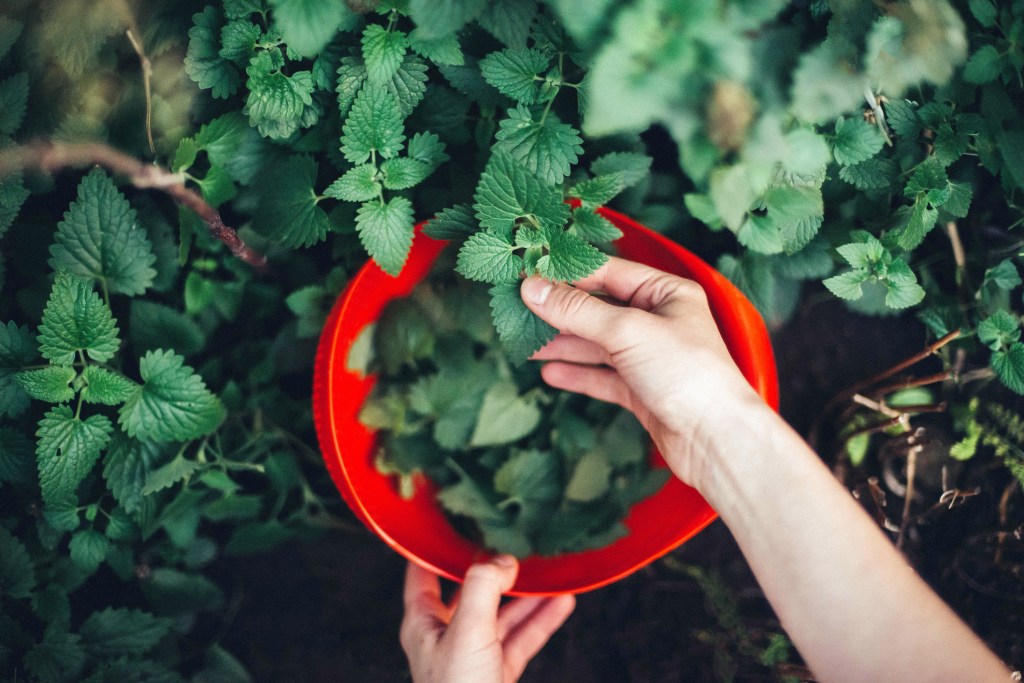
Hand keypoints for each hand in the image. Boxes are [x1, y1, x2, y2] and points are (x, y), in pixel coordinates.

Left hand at [400, 555, 575, 682]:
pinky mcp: (498, 673)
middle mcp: (446, 635)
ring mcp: (473, 655)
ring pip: (502, 614)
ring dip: (526, 593)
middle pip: (470, 590)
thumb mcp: (468, 632)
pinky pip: (522, 639)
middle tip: (515, 540)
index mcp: (423, 623)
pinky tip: (563, 602)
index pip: (423, 573)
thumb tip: (502, 559)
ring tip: (550, 569)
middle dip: (494, 567)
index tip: (458, 519)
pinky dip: (542, 620)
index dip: (437, 546)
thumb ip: (483, 588)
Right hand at [520, 256, 768, 489]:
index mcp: (667, 294)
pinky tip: (550, 372)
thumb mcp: (626, 331)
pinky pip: (603, 377)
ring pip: (597, 345)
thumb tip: (532, 288)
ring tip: (526, 345)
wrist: (715, 439)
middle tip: (519, 311)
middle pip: (599, 310)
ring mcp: (650, 358)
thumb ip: (576, 310)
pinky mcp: (643, 391)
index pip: (608, 273)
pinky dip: (577, 374)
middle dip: (560, 313)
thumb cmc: (688, 374)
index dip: (567, 274)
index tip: (529, 275)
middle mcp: (660, 322)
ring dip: (562, 345)